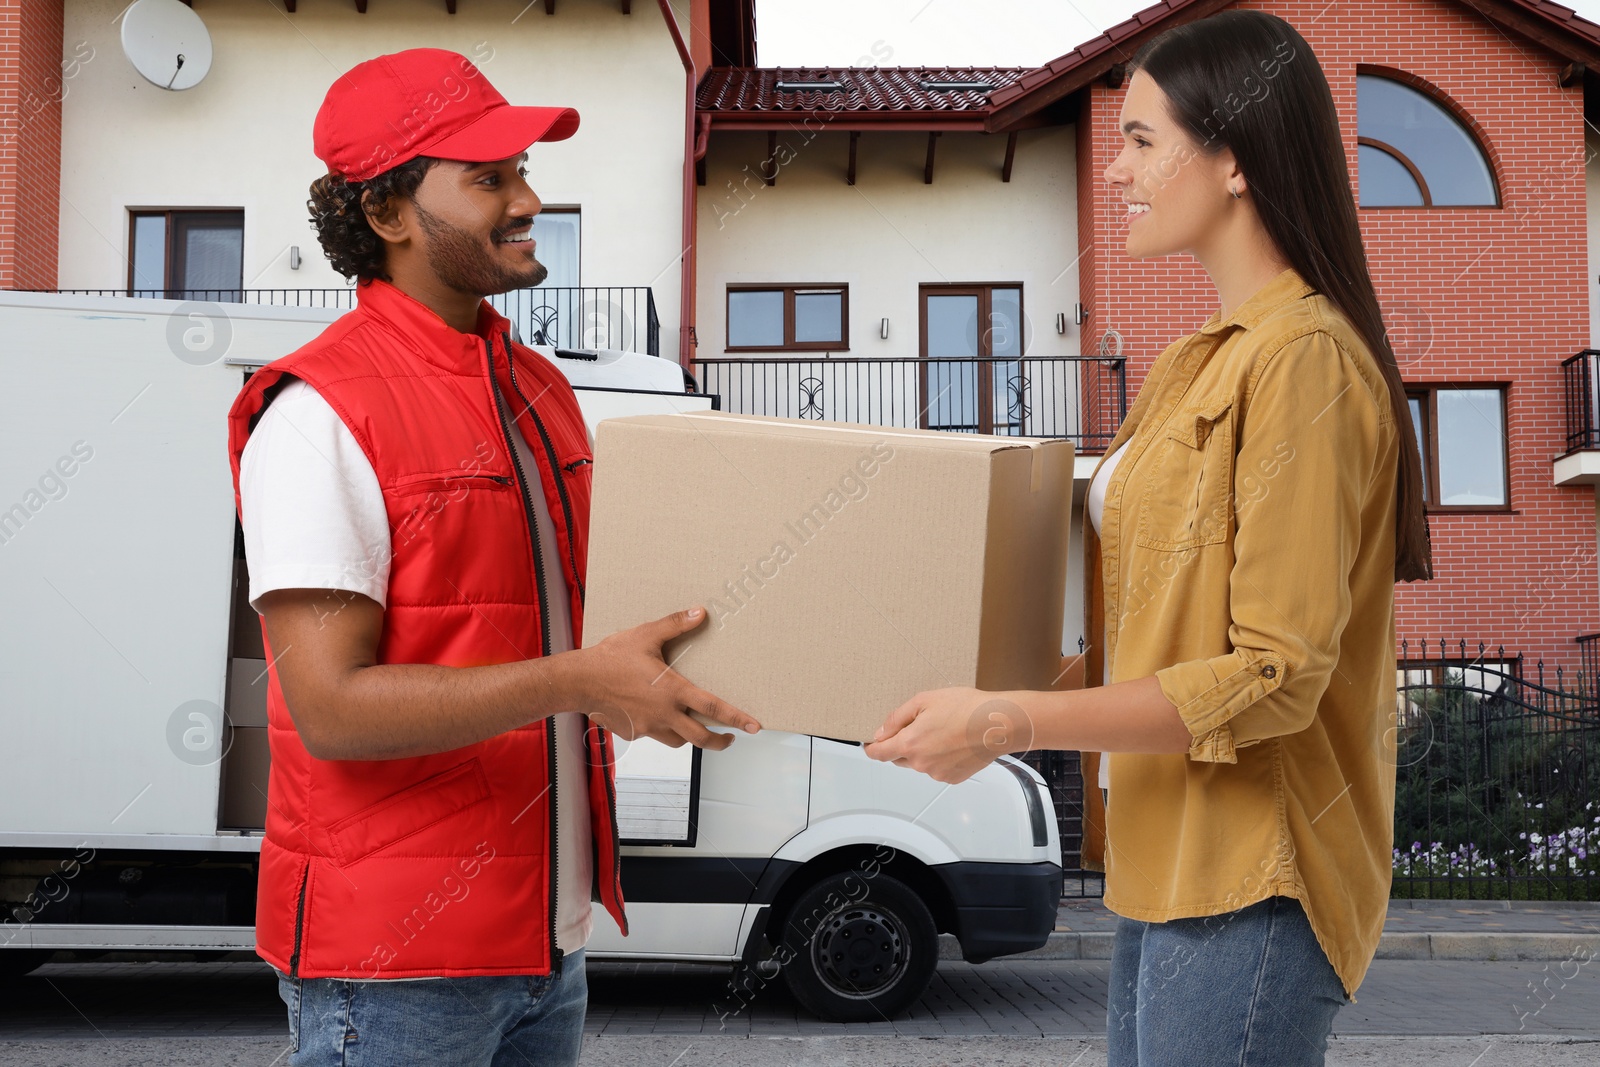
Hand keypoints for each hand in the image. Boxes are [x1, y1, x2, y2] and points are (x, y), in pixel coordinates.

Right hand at [578, 606, 760, 749]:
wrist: (578, 681)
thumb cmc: (611, 658)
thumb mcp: (646, 635)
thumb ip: (675, 625)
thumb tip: (699, 612)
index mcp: (673, 690)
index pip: (714, 708)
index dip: (737, 718)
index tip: (754, 727)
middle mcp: (664, 713)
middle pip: (701, 738)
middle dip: (719, 741)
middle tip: (729, 739)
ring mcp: (648, 726)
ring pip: (678, 741)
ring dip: (689, 736)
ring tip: (691, 726)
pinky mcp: (632, 732)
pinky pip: (652, 735)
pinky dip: (659, 728)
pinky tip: (651, 714)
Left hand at [862, 687, 1033, 783]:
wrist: (997, 724)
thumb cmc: (965, 708)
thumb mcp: (924, 701)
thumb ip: (897, 718)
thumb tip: (880, 733)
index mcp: (909, 744)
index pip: (878, 754)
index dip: (872, 748)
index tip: (872, 743)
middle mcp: (920, 764)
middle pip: (898, 758)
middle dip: (901, 745)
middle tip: (919, 726)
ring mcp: (936, 774)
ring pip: (919, 764)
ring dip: (923, 752)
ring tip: (943, 732)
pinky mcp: (953, 778)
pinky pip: (937, 769)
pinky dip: (940, 758)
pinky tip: (954, 743)